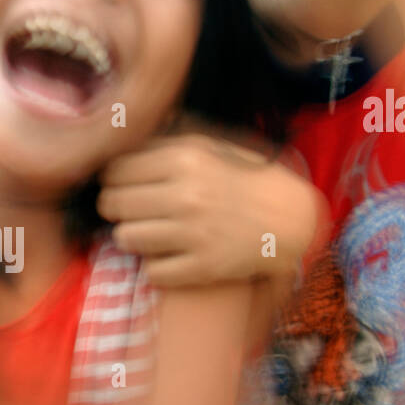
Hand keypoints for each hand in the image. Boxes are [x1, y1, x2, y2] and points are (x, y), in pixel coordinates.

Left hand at [98, 130, 324, 286]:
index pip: (114, 169)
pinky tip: (169, 256)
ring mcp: (194, 234)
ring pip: (125, 238)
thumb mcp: (211, 147)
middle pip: (112, 203)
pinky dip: (156, 266)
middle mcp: (186, 195)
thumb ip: (167, 141)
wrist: (291, 218)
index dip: (113, 178)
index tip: (124, 185)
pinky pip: (152, 272)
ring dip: (133, 237)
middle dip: (117, 207)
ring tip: (150, 233)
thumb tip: (125, 132)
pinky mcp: (203, 268)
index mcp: (185, 159)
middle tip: (133, 210)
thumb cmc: (245, 179)